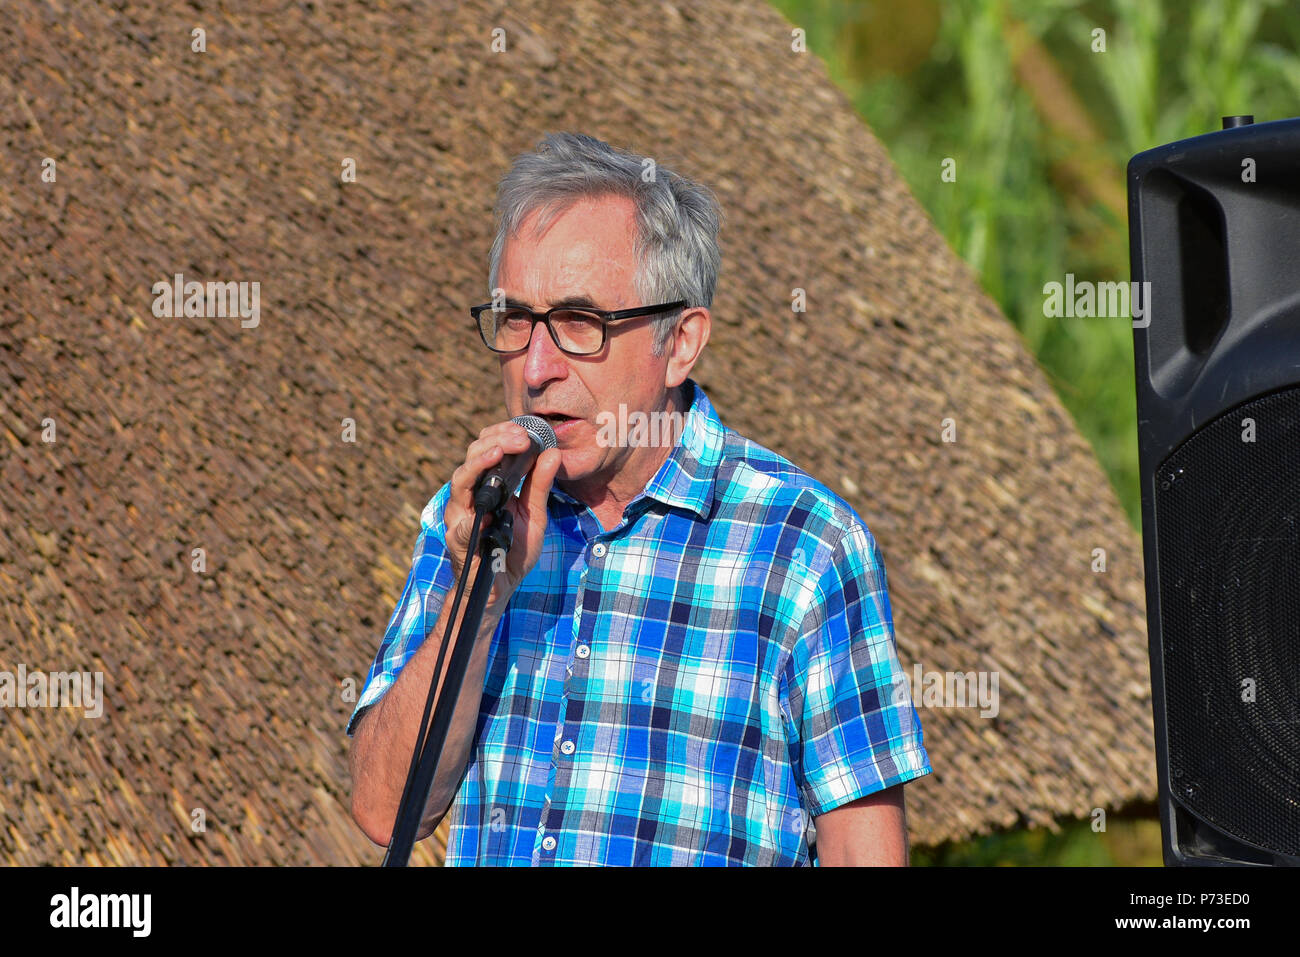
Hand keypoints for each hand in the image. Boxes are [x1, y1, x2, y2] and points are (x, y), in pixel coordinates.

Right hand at [444, 421, 561, 609]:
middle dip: (495, 442)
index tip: (526, 430)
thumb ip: (540, 485)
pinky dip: (473, 520)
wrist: (500, 587)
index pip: (487, 448)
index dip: (502, 434)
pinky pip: (462, 528)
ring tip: (497, 453)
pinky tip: (488, 511)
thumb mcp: (534, 514)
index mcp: (486, 486)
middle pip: (471, 457)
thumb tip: (553, 452)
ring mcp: (460, 517)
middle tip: (520, 438)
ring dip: (478, 465)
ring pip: (460, 482)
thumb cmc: (513, 550)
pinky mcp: (458, 542)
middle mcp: (469, 496)